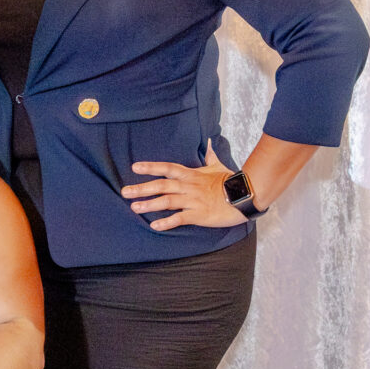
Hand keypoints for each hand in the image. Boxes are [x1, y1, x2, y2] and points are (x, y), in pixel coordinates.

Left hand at [124, 143, 244, 230]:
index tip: (135, 167)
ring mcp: (192, 201)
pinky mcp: (198, 215)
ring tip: (134, 207)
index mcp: (191, 175)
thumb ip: (210, 155)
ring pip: (167, 202)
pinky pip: (180, 219)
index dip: (151, 167)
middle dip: (142, 188)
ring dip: (149, 205)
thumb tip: (210, 142)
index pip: (167, 168)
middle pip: (161, 186)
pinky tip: (154, 226)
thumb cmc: (231, 180)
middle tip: (125, 192)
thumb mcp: (218, 166)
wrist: (245, 194)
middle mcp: (188, 187)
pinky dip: (167, 223)